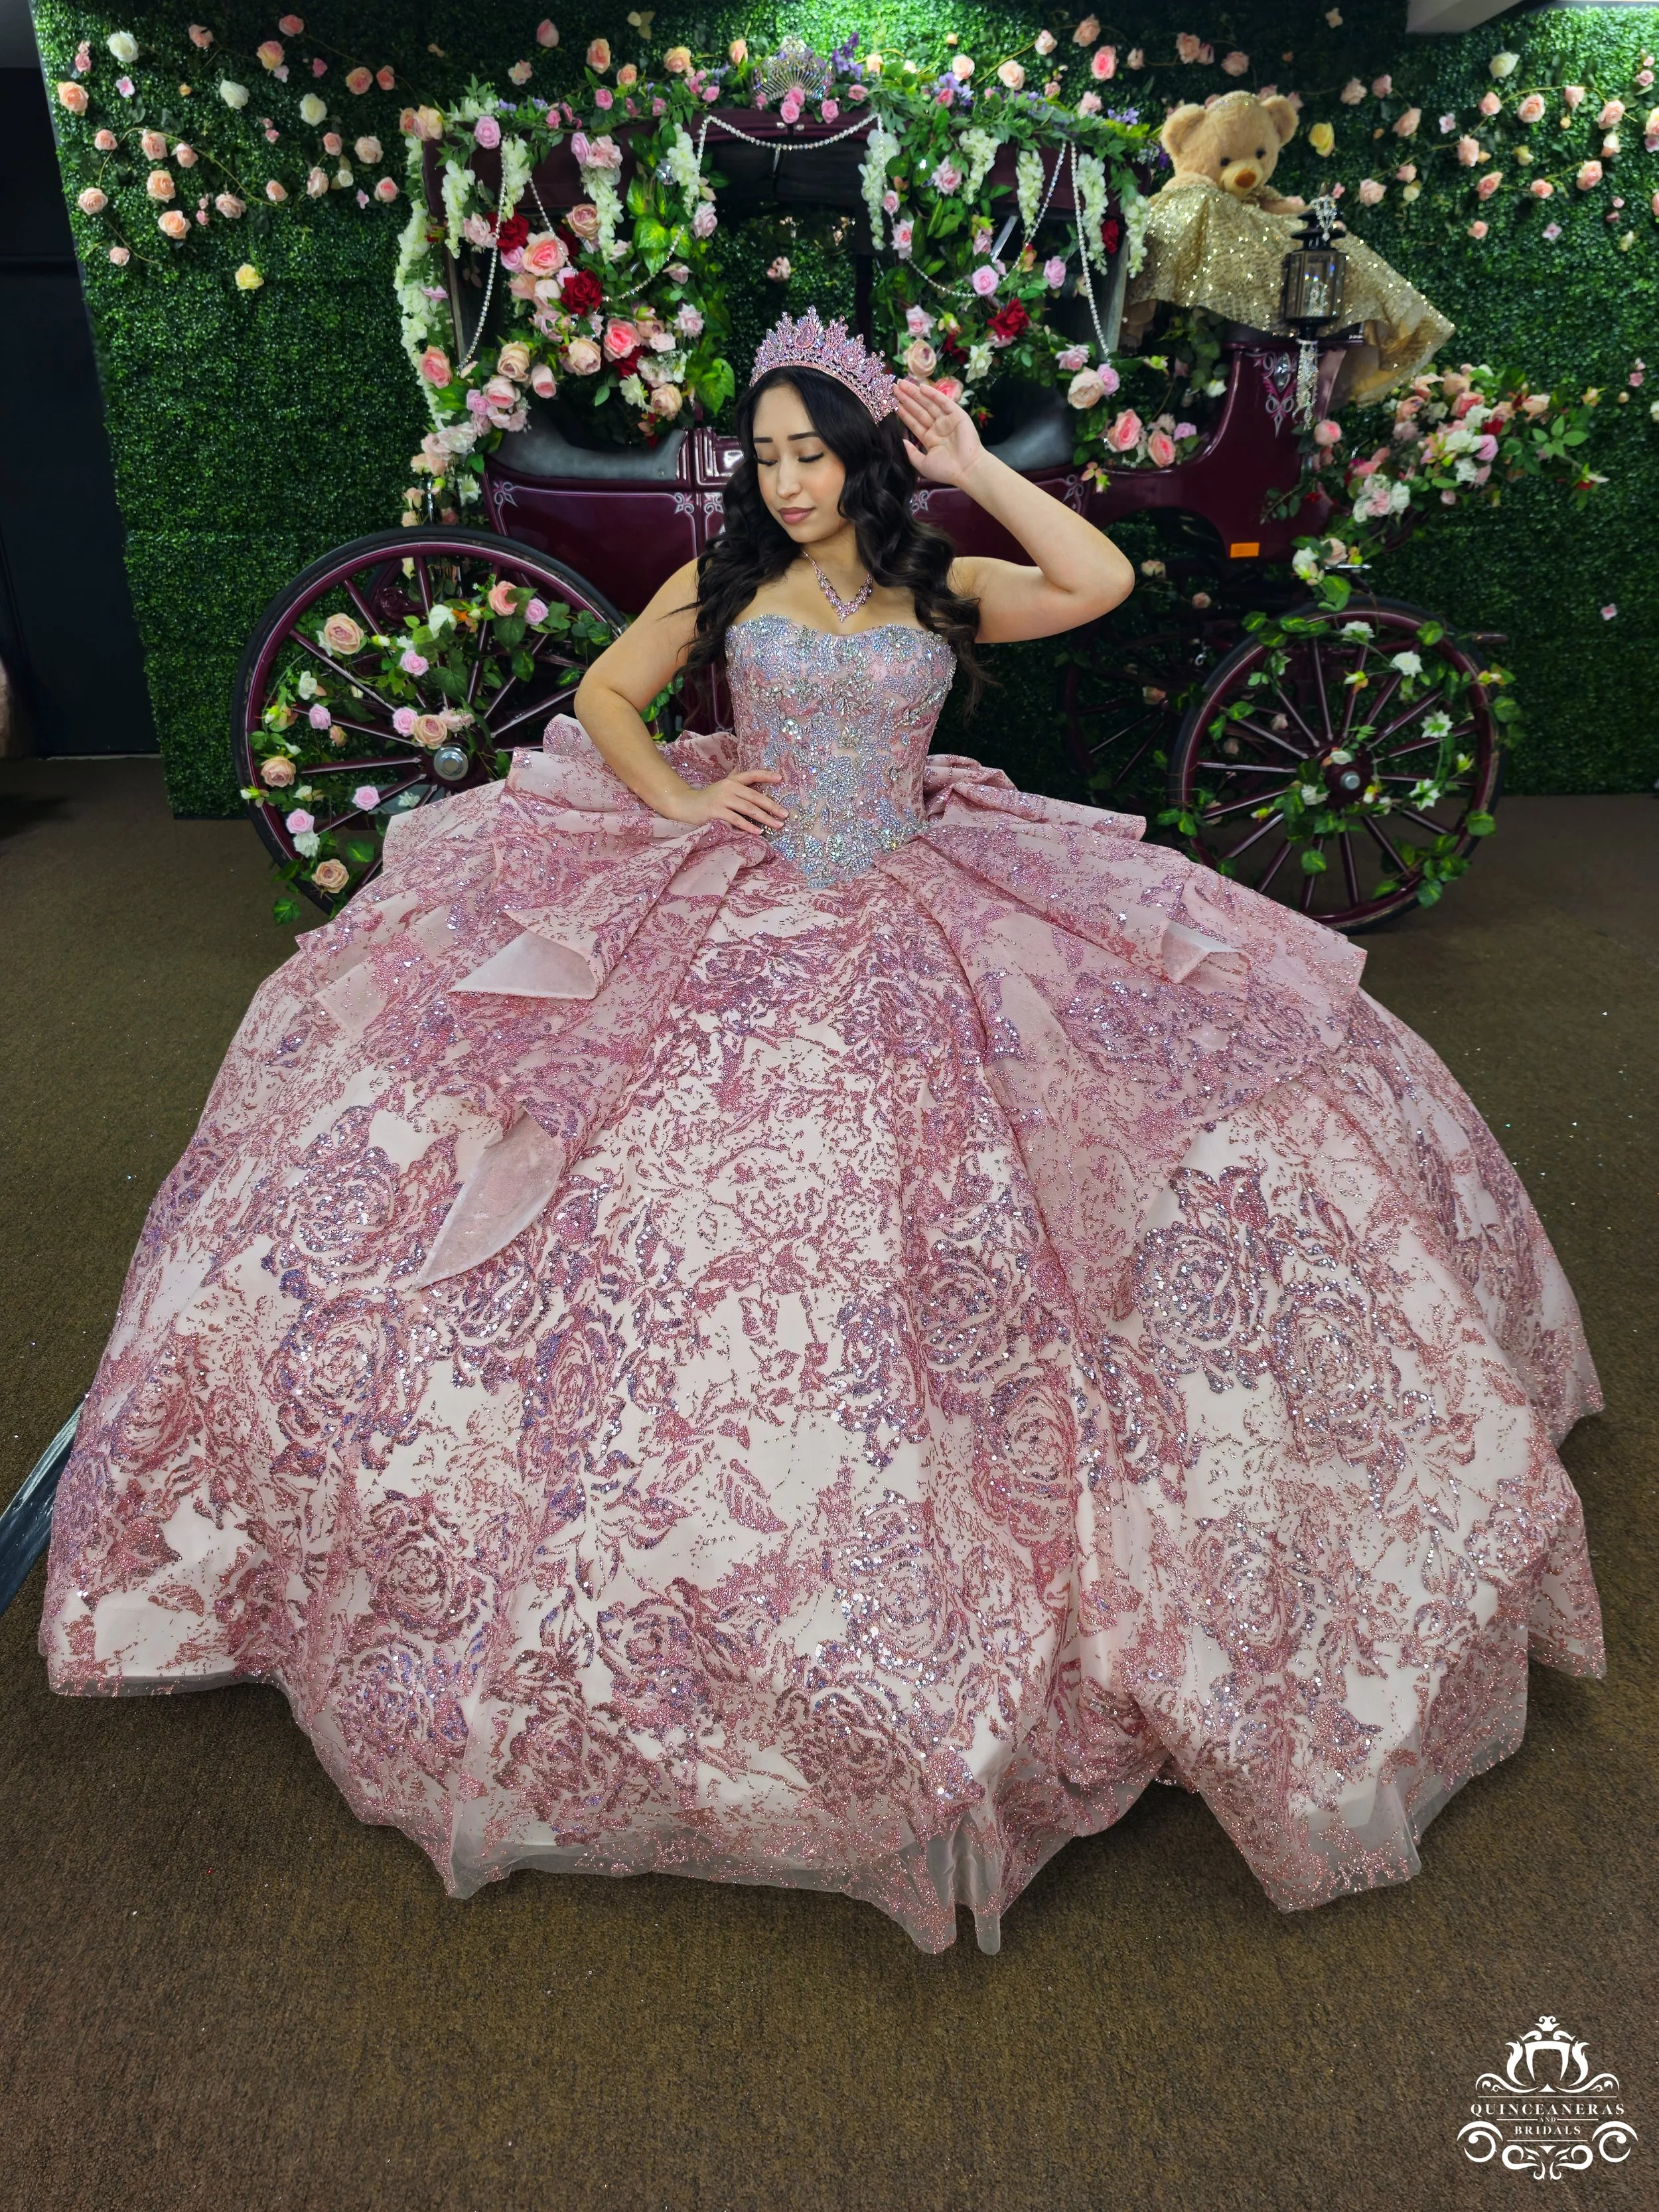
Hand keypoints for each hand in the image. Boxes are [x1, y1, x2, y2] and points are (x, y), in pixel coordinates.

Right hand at [660, 768, 785, 836]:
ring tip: (777, 825)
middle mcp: (729, 787)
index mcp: (732, 781)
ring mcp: (722, 799)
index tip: (780, 779)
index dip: (766, 775)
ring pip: (749, 809)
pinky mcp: (716, 811)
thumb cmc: (707, 799)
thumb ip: (735, 782)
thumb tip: (747, 775)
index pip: (752, 775)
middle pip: (755, 796)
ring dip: (765, 818)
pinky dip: (749, 827)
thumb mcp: (721, 787)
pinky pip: (737, 820)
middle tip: (785, 815)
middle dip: (772, 806)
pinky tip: (759, 832)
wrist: (685, 805)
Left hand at [894, 378, 987, 490]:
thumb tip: (902, 441)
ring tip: (901, 383)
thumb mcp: (923, 464)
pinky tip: (921, 388)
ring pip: (928, 404)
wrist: (966, 470)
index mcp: (930, 438)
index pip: (913, 422)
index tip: (892, 402)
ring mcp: (947, 420)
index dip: (903, 412)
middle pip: (919, 410)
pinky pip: (943, 402)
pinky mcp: (957, 415)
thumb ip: (911, 453)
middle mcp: (937, 427)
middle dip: (906, 399)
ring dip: (915, 394)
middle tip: (893, 387)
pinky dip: (933, 394)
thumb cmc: (946, 470)